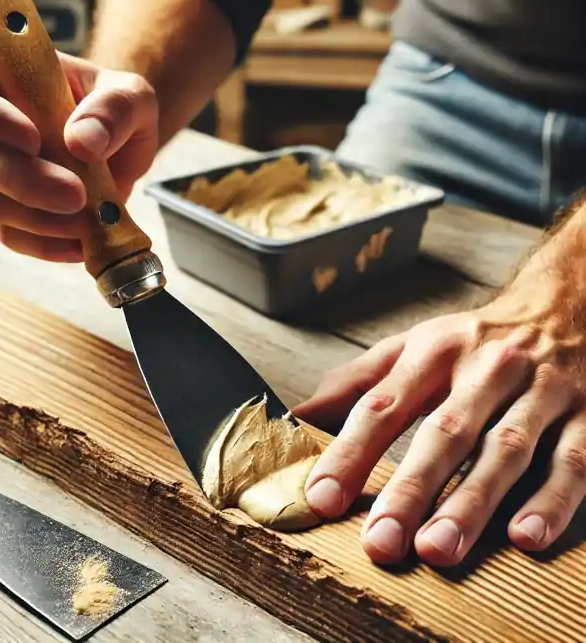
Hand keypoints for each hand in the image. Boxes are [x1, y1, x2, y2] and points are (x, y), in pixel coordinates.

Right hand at [0, 49, 157, 262]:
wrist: (122, 148)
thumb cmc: (115, 109)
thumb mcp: (131, 97)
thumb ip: (114, 109)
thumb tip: (83, 142)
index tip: (33, 139)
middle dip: (25, 181)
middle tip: (77, 196)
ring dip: (38, 218)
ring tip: (88, 220)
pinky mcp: (3, 212)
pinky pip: (10, 235)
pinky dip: (46, 244)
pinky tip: (81, 243)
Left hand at [294, 274, 585, 566]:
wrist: (565, 307)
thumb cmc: (473, 341)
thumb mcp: (413, 347)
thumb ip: (358, 382)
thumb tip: (298, 416)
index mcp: (434, 352)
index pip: (383, 404)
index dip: (350, 452)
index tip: (322, 498)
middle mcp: (486, 368)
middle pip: (445, 431)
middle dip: (411, 489)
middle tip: (381, 542)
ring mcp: (542, 391)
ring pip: (506, 450)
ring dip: (474, 502)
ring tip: (439, 549)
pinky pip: (573, 461)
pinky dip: (551, 500)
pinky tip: (526, 538)